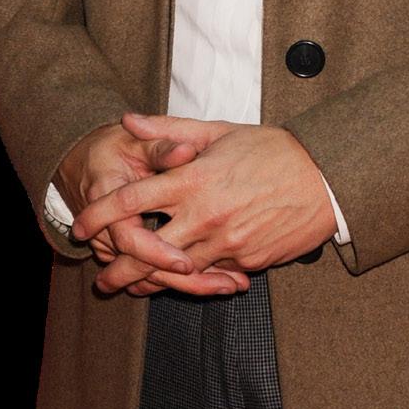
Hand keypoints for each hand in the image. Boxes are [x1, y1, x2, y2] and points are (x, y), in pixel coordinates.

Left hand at [71, 112, 338, 294]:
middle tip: (101, 279)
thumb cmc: (273, 149)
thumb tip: (128, 120)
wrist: (326, 179)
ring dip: (151, 283)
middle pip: (146, 250)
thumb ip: (170, 130)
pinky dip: (192, 279)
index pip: (131, 200)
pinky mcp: (247, 262)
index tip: (82, 226)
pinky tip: (178, 282)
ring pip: (176, 271)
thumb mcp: (220, 131)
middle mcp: (204, 215)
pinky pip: (211, 275)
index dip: (99, 215)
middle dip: (118, 269)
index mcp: (193, 179)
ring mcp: (226, 243)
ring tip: (132, 288)